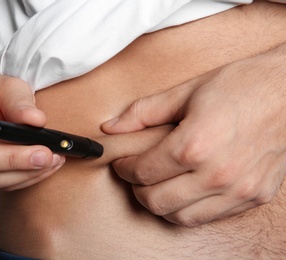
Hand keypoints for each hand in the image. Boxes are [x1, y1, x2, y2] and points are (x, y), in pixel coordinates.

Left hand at [102, 48, 285, 226]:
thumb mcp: (187, 92)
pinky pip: (210, 217)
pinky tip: (186, 190)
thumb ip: (143, 112)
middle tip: (136, 173)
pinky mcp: (254, 196)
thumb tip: (111, 127)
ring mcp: (238, 189)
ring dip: (160, 203)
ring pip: (181, 217)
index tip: (122, 162)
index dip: (124, 168)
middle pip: (156, 201)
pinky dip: (189, 208)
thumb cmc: (241, 85)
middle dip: (137, 188)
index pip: (142, 172)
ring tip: (158, 184)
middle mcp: (217, 173)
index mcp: (195, 144)